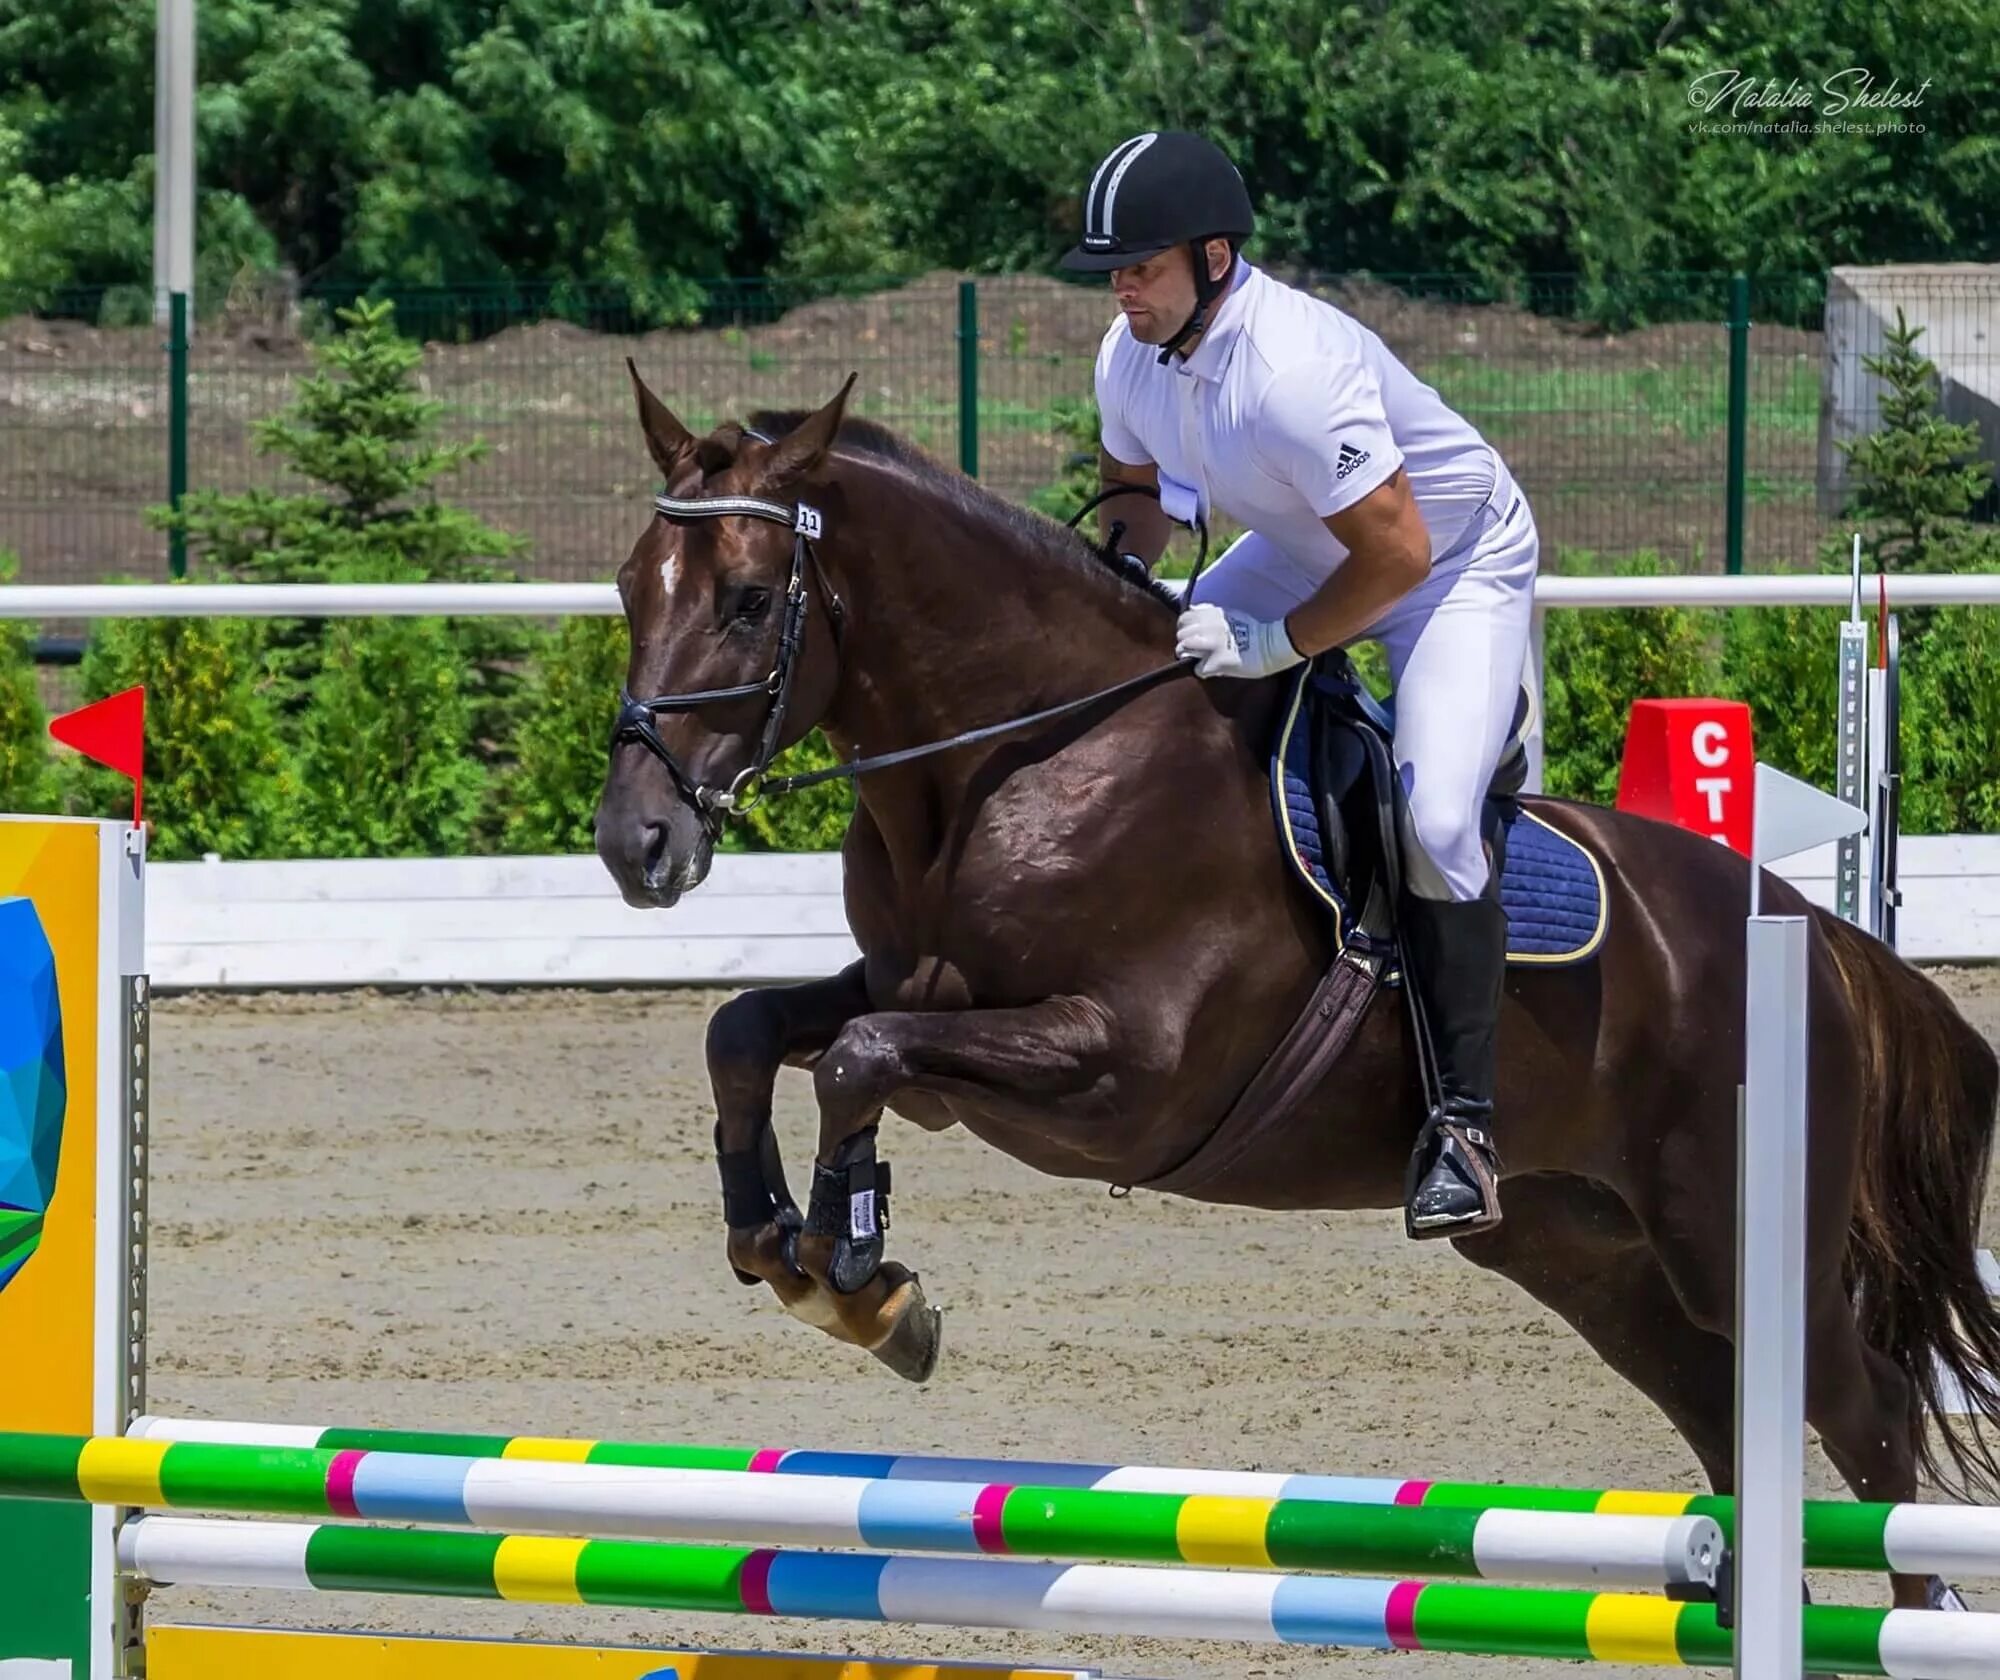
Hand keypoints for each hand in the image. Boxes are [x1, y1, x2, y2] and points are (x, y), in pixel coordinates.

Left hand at [1174, 602, 1305, 680]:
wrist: (1274, 644)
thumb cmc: (1255, 630)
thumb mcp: (1232, 614)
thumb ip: (1211, 614)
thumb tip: (1194, 612)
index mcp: (1213, 614)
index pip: (1184, 618)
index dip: (1186, 628)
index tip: (1192, 635)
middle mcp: (1210, 626)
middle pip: (1181, 634)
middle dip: (1185, 643)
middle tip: (1195, 651)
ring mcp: (1212, 644)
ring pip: (1183, 648)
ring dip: (1189, 656)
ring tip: (1199, 660)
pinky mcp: (1217, 662)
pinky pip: (1198, 669)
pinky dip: (1203, 671)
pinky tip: (1211, 670)